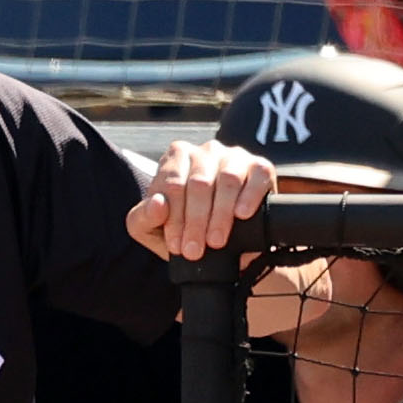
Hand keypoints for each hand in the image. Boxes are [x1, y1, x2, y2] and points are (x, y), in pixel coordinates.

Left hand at [128, 139, 274, 263]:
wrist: (223, 243)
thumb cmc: (185, 230)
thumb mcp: (153, 230)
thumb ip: (143, 218)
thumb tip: (157, 204)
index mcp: (176, 157)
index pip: (172, 184)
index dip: (173, 218)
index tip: (176, 246)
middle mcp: (206, 151)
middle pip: (199, 183)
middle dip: (195, 221)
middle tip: (194, 251)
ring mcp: (234, 156)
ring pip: (227, 179)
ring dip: (220, 215)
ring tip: (216, 242)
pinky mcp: (260, 166)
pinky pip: (256, 176)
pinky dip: (249, 196)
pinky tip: (242, 215)